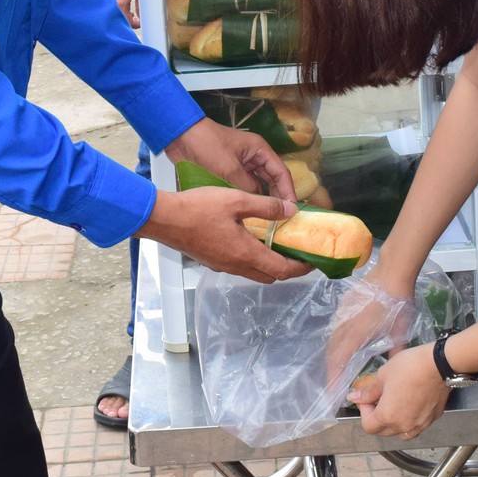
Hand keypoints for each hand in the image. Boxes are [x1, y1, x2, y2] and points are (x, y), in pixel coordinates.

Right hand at [99, 0, 139, 27]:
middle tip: (135, 16)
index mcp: (120, 3)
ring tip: (130, 10)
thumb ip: (141, 4)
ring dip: (122, 14)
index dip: (137, 24)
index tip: (140, 20)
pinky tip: (121, 2)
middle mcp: (110, 3)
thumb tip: (142, 15)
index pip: (129, 23)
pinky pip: (109, 6)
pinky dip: (115, 8)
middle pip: (120, 21)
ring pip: (114, 14)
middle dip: (129, 20)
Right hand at [138, 186, 311, 281]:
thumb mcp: (237, 200)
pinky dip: (252, 259)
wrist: (164, 219)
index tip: (313, 260)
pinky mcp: (211, 261)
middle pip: (270, 276)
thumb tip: (290, 210)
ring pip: (254, 272)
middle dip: (287, 267)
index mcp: (246, 254)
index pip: (283, 270)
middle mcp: (236, 266)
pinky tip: (250, 239)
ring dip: (269, 263)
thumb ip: (266, 206)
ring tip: (276, 243)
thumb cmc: (199, 208)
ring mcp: (222, 266)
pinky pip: (239, 266)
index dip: (301, 268)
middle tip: (297, 250)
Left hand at [166, 118, 296, 206]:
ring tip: (266, 218)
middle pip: (271, 180)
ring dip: (260, 198)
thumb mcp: (229, 168)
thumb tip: (258, 202)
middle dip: (277, 197)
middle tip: (281, 218)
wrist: (180, 136)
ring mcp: (241, 165)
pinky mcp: (228, 172)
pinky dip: (246, 197)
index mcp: (259, 150)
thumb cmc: (207, 145)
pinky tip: (247, 211)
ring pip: (257, 185)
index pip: (281, 172)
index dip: (288, 191)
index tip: (291, 209)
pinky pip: (243, 187)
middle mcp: (253, 157)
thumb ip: (246, 186)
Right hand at [325, 279, 414, 389]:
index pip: (339, 363)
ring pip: (333, 341)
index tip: (331, 395)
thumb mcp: (400, 331)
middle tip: (335, 386)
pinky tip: (344, 347)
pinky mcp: (344, 306)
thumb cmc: (398, 303)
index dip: (333, 380)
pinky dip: (338, 342)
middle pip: (332, 353)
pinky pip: (336, 329)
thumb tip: (392, 368)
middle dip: (332, 372)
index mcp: (355, 335)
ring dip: (334, 357)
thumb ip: (394, 352)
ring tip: (339, 370)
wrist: (393, 272)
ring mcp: (341, 315)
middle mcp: (343, 326)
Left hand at [350, 344, 449, 439]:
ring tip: (394, 405)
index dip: (364, 412)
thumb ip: (367, 392)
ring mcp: (419, 424)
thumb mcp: (382, 376)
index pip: (368, 426)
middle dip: (377, 418)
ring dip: (393, 423)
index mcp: (387, 416)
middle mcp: (403, 426)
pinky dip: (409, 421)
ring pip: (400, 432)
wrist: (438, 364)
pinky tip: (410, 405)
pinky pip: (416, 426)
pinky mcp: (432, 419)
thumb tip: (353, 398)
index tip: (367, 398)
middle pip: (383, 432)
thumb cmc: (409, 367)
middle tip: (379, 399)